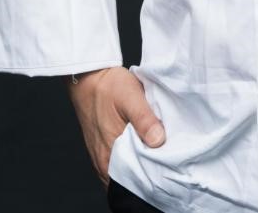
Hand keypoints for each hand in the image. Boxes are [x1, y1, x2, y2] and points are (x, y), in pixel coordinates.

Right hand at [64, 66, 166, 186]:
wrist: (88, 78)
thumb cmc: (108, 86)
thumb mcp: (130, 97)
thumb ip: (144, 119)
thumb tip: (158, 140)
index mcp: (110, 154)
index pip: (136, 179)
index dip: (154, 173)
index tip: (169, 162)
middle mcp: (103, 161)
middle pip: (131, 177)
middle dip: (149, 169)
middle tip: (167, 155)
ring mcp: (101, 157)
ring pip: (126, 170)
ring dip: (140, 162)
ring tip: (156, 149)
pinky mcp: (102, 149)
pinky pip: (120, 162)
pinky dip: (132, 157)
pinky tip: (142, 144)